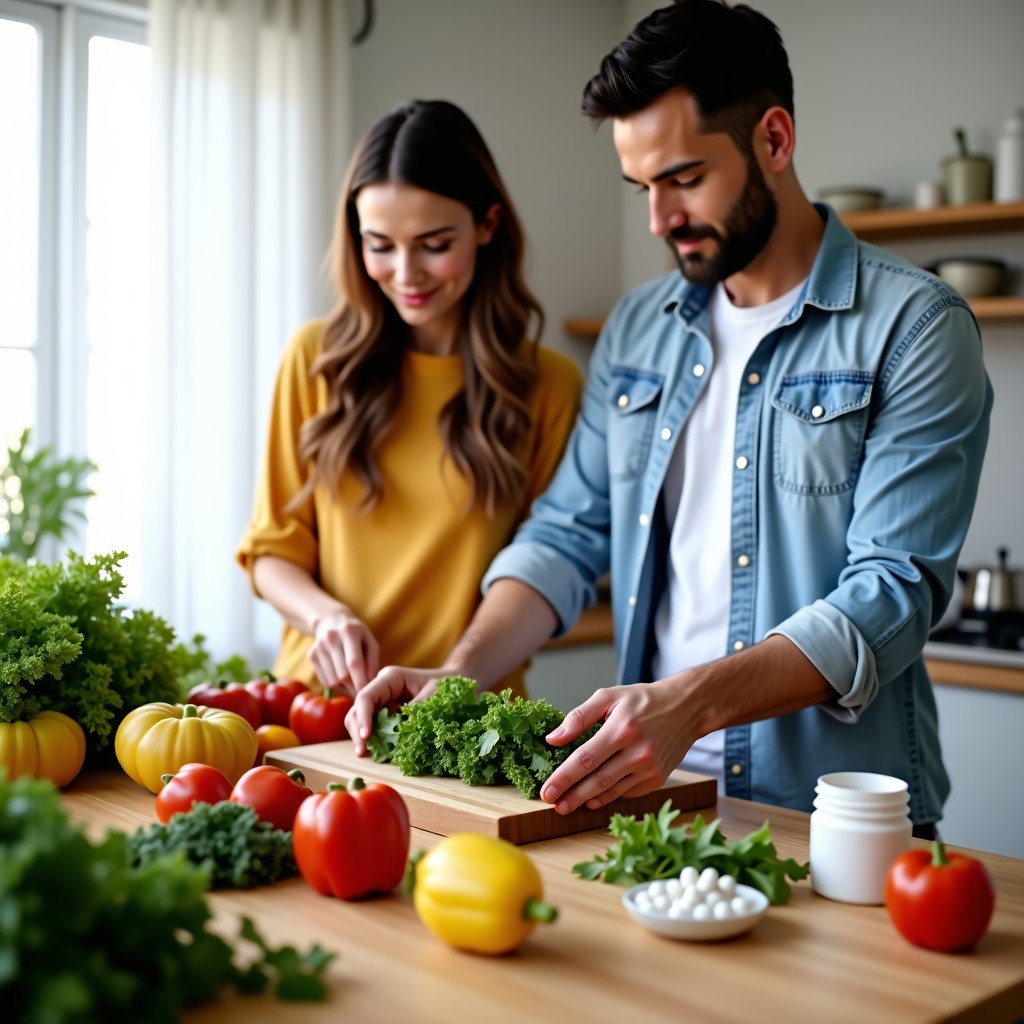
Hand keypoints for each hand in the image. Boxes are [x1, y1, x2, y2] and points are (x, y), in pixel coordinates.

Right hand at [308, 611, 379, 694]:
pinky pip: (324, 680)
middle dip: (354, 687)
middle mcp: (331, 638)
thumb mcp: (369, 641)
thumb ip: (373, 661)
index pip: (354, 662)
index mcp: (349, 631)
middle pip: (342, 675)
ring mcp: (319, 647)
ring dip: (345, 687)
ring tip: (353, 682)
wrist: (331, 621)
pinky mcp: (311, 655)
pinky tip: (341, 676)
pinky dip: (335, 684)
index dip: (360, 680)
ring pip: (333, 681)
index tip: (366, 693)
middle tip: (362, 692)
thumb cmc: (357, 635)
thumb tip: (370, 682)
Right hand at [344, 665, 440, 755]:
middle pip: (358, 709)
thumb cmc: (446, 684)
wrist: (454, 682)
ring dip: (362, 737)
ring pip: (361, 720)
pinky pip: (374, 727)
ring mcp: (382, 701)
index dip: (363, 717)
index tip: (366, 736)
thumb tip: (401, 730)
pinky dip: (374, 739)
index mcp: (390, 678)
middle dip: (357, 730)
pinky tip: (377, 752)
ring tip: (366, 755)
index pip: (366, 696)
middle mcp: (381, 688)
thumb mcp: (434, 695)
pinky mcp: (386, 713)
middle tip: (361, 752)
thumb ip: (417, 710)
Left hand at [539, 681, 692, 814]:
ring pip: (612, 791)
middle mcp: (638, 751)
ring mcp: (650, 768)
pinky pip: (627, 792)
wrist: (686, 708)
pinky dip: (608, 796)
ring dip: (587, 800)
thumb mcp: (609, 697)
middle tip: (553, 804)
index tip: (547, 790)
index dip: (564, 777)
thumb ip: (579, 717)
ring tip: (568, 805)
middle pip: (597, 781)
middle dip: (572, 796)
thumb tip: (553, 738)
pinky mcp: (657, 779)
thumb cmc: (643, 700)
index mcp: (622, 728)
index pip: (585, 758)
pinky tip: (593, 798)